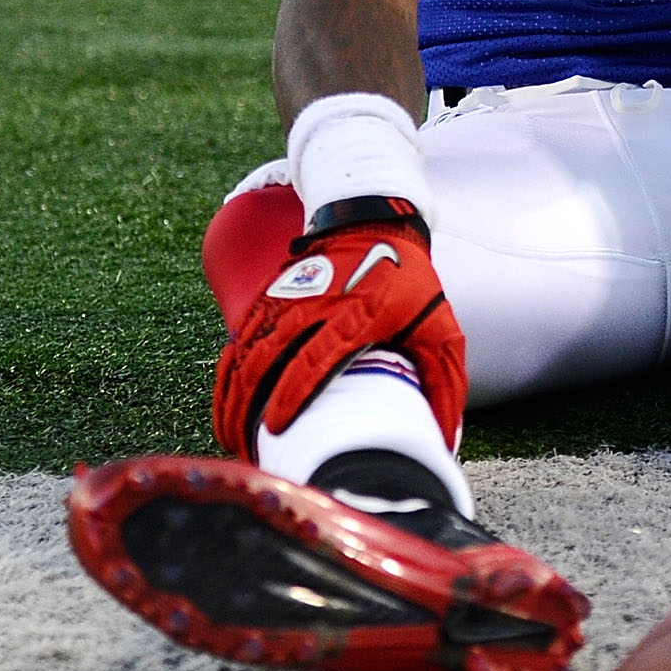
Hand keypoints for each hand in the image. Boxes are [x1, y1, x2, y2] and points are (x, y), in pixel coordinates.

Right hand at [211, 197, 467, 455]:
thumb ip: (444, 384)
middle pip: (269, 359)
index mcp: (357, 316)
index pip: (315, 358)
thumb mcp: (439, 329)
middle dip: (249, 405)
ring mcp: (287, 299)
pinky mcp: (271, 296)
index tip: (274, 428)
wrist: (373, 223)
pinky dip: (229, 370)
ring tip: (228, 435)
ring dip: (232, 393)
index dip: (291, 394)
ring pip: (248, 350)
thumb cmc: (409, 282)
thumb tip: (445, 441)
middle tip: (245, 448)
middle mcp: (314, 306)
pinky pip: (242, 336)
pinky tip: (225, 401)